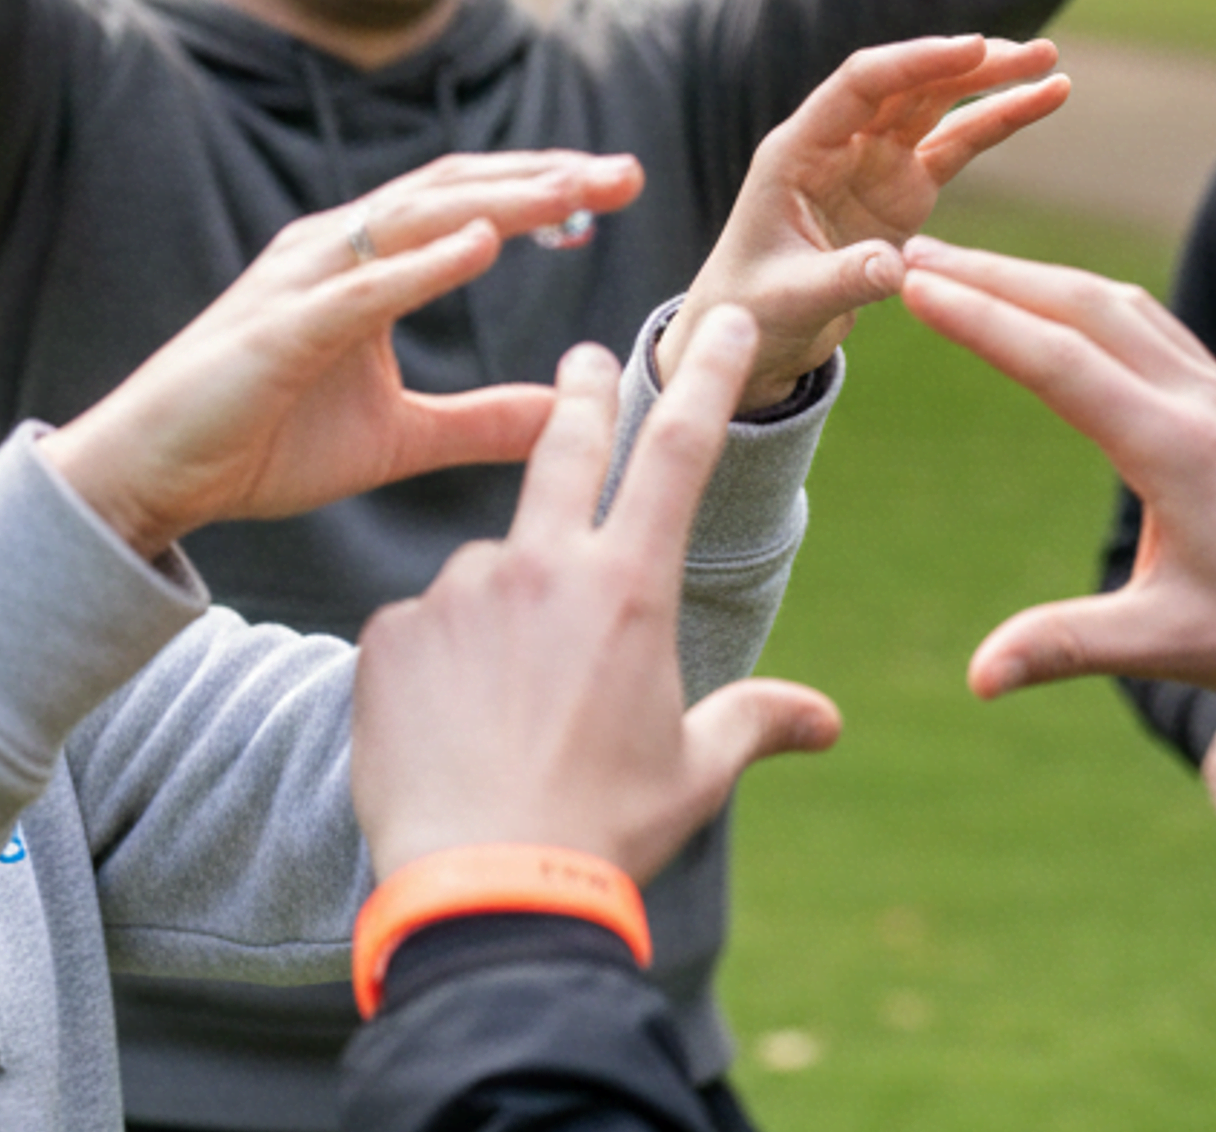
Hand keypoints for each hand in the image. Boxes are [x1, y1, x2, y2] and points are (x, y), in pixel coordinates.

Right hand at [39, 152, 644, 557]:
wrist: (151, 477)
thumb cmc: (262, 445)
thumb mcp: (399, 439)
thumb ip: (481, 422)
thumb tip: (566, 417)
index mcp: (363, 263)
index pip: (469, 204)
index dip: (543, 188)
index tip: (618, 186)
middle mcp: (335, 250)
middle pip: (454, 191)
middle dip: (542, 177)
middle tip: (623, 172)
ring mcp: (303, 282)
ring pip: (415, 220)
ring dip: (500, 200)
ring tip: (573, 192)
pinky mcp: (278, 330)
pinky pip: (360, 288)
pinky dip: (423, 263)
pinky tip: (483, 245)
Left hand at [352, 309, 842, 881]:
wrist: (481, 889)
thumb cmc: (602, 830)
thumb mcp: (694, 773)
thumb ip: (755, 723)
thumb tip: (826, 722)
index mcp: (628, 587)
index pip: (680, 453)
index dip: (707, 379)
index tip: (719, 325)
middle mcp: (539, 566)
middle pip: (565, 449)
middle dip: (582, 394)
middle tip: (584, 361)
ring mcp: (456, 594)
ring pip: (489, 574)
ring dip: (504, 612)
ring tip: (506, 713)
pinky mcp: (389, 633)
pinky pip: (423, 629)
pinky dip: (440, 661)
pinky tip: (450, 728)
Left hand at [657, 35, 1065, 412]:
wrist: (754, 333)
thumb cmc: (752, 310)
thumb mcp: (790, 299)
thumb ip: (843, 278)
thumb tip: (900, 269)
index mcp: (797, 150)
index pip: (860, 85)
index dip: (915, 63)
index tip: (972, 49)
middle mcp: (838, 143)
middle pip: (908, 84)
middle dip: (968, 65)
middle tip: (1031, 53)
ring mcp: (874, 162)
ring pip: (938, 106)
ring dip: (991, 82)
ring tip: (1049, 62)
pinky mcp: (904, 189)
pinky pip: (957, 145)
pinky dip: (998, 122)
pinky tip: (1044, 97)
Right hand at [894, 236, 1215, 779]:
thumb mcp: (1173, 648)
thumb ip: (1068, 648)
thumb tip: (978, 678)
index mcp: (1176, 449)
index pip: (1056, 360)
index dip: (977, 318)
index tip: (911, 284)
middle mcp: (1200, 403)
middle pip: (1082, 307)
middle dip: (994, 276)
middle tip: (914, 256)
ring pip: (1121, 308)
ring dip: (1041, 280)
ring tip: (970, 273)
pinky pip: (1154, 328)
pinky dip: (1091, 304)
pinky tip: (1066, 311)